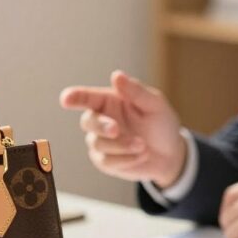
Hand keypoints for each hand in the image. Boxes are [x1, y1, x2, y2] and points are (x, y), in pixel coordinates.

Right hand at [60, 71, 185, 187]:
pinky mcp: (106, 162)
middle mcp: (101, 120)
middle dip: (101, 126)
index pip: (87, 97)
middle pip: (88, 121)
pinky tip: (142, 154)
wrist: (171, 154)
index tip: (66, 99)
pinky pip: (107, 161)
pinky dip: (126, 159)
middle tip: (116, 129)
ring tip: (143, 145)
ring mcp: (101, 142)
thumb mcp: (155, 104)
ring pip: (99, 144)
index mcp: (109, 101)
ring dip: (122, 145)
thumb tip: (117, 75)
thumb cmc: (161, 123)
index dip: (74, 97)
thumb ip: (136, 91)